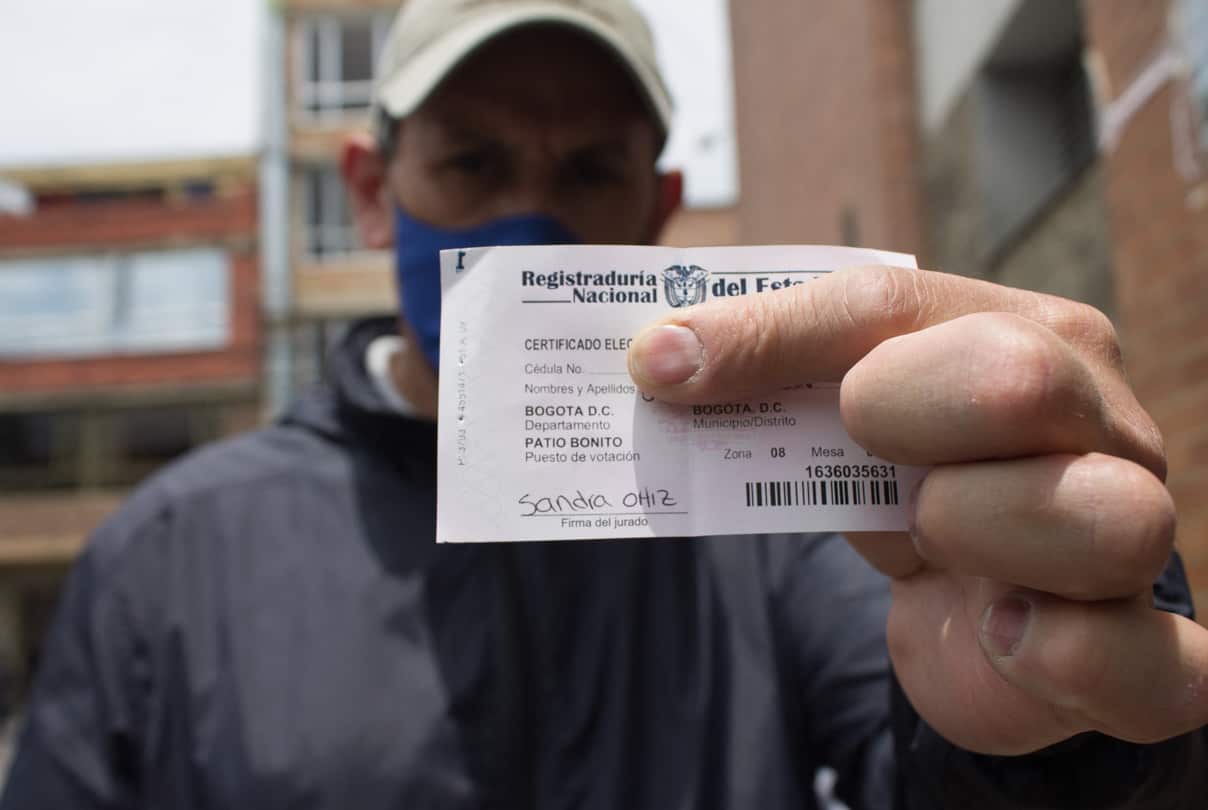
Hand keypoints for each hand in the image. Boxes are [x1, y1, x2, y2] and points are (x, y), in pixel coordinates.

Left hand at [627, 265, 1205, 755]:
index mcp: (1024, 333)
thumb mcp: (841, 413)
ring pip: (1107, 519)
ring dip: (980, 532)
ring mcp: (1136, 532)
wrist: (984, 607)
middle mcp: (1102, 420)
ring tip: (938, 541)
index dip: (769, 338)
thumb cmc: (914, 484)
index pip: (888, 303)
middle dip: (899, 419)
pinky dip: (1068, 657)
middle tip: (866, 447)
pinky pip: (1156, 666)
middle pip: (1019, 379)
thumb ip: (762, 368)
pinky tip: (1007, 634)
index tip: (660, 368)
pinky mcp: (1144, 654)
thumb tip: (653, 358)